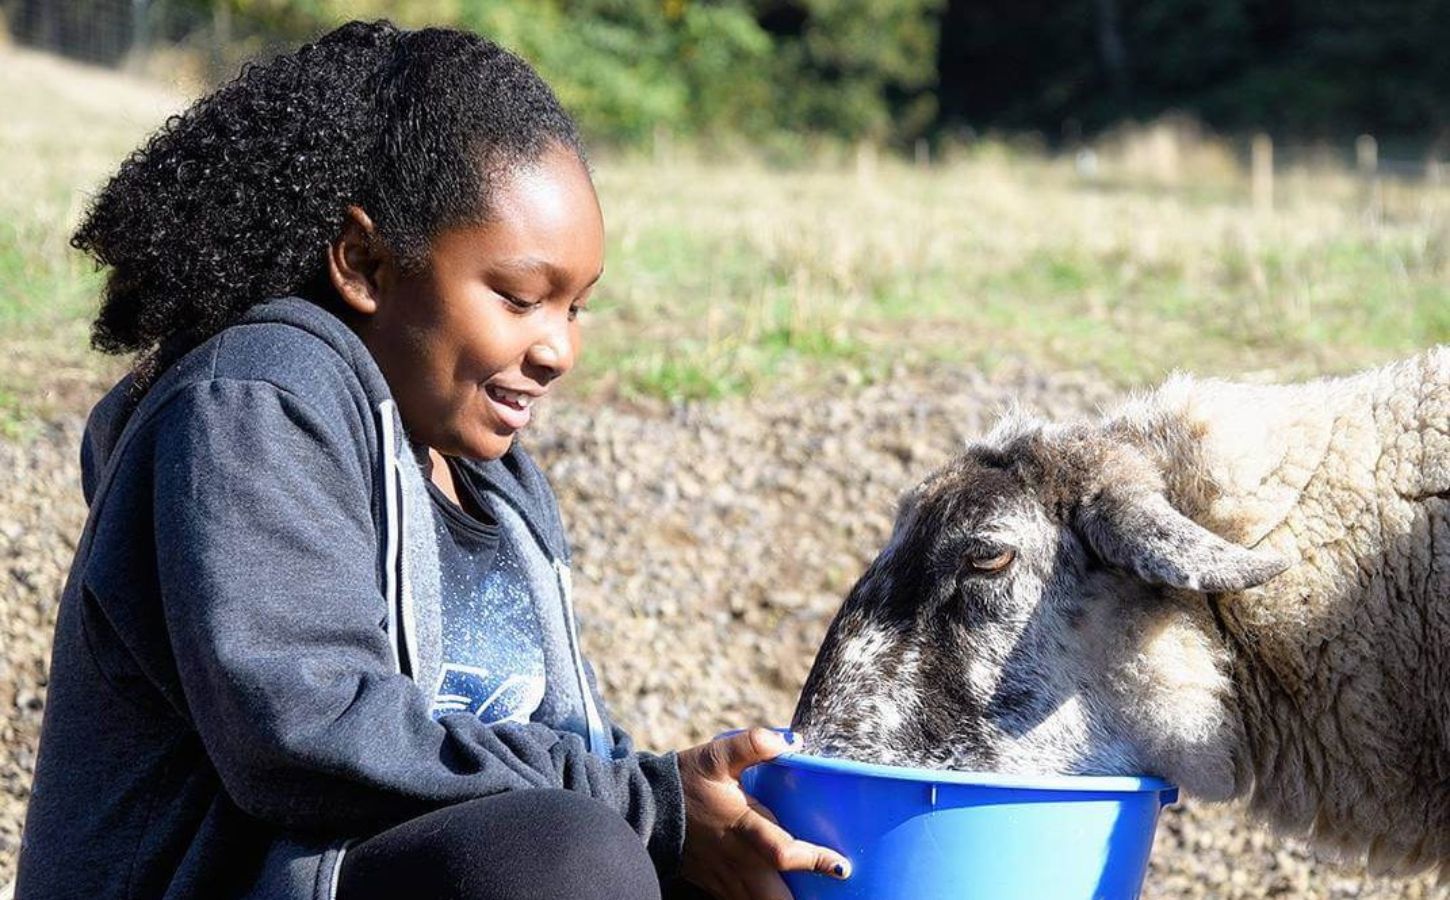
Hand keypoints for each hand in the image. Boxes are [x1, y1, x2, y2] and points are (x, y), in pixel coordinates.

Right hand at [677, 727, 850, 899]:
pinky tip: (781, 896)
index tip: (841, 865)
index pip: (782, 853)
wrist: (645, 809)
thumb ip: (752, 744)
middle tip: (833, 895)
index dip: (815, 862)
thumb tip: (792, 740)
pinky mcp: (716, 886)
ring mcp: (725, 879)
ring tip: (815, 899)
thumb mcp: (716, 756)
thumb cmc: (684, 781)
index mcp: (741, 828)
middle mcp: (737, 861)